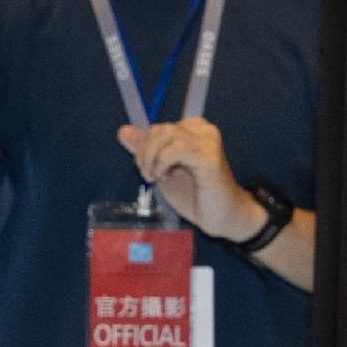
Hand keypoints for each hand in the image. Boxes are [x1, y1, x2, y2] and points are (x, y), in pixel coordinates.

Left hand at [117, 116, 249, 238]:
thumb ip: (145, 150)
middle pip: (159, 130)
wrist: (223, 218)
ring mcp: (208, 142)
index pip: (158, 128)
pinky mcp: (209, 157)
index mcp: (194, 130)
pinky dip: (162, 163)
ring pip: (165, 135)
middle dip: (145, 153)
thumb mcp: (163, 171)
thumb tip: (123, 131)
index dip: (144, 147)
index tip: (146, 169)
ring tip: (156, 177)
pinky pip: (175, 149)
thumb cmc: (196, 196)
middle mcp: (203, 130)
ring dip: (151, 158)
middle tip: (148, 175)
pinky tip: (165, 177)